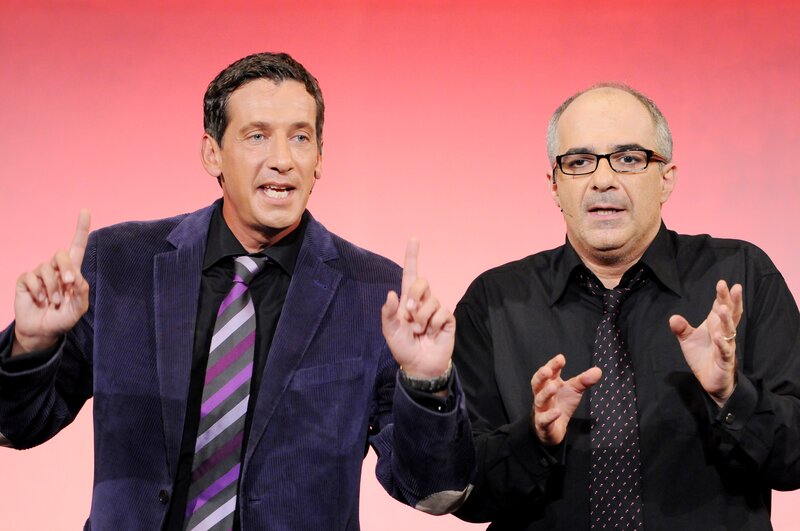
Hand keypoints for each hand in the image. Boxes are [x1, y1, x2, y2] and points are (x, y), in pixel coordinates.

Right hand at [12, 210, 90, 355]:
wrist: (43, 331)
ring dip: (52, 287)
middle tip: (70, 283)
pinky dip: (38, 290)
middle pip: (61, 254)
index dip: (81, 228)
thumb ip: (82, 294)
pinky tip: (39, 300)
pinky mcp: (26, 280)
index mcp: (73, 272)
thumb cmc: (63, 318)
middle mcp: (56, 269)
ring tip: (53, 301)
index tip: (85, 210)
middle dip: (67, 267)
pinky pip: (31, 277)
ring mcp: (40, 273)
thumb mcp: (78, 309)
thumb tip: (78, 277)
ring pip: (47, 268)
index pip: (77, 246)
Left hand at [381, 238, 453, 378]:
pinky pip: (442, 312)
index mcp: (406, 300)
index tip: (414, 238)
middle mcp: (422, 301)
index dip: (412, 256)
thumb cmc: (403, 348)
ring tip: (419, 331)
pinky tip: (432, 334)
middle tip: (409, 314)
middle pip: (422, 281)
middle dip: (414, 295)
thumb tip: (392, 293)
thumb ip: (388, 313)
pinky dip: (434, 324)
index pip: (410, 273)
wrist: (419, 366)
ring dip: (422, 318)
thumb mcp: (389, 331)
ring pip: (432, 300)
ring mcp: (436, 310)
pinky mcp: (447, 319)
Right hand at [531, 354, 600, 445]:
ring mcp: (541, 409)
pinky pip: (544, 419)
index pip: (549, 372)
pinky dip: (550, 416)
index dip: (553, 365)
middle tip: (548, 370)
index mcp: (549, 384)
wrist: (554, 429)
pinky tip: (557, 412)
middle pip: (537, 384)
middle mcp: (542, 395)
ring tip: (553, 387)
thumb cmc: (562, 404)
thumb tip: (598, 370)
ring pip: (540, 400)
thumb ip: (583, 380)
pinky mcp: (543, 424)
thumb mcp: (574, 390)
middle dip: (541, 376)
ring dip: (545, 393)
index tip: (561, 358)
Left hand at [669, 280, 742, 406]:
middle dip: (732, 301)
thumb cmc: (702, 356)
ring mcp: (726, 346)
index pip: (720, 307)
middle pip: (730, 314)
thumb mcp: (688, 340)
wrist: (710, 380)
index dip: (722, 296)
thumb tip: (673, 318)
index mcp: (715, 325)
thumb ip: (681, 328)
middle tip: (734, 287)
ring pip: (729, 331)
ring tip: (723, 308)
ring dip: (727, 320)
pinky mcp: (725, 360)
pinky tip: (718, 336)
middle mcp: (723, 333)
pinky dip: (722, 343)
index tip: (722, 283)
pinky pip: (725, 351)